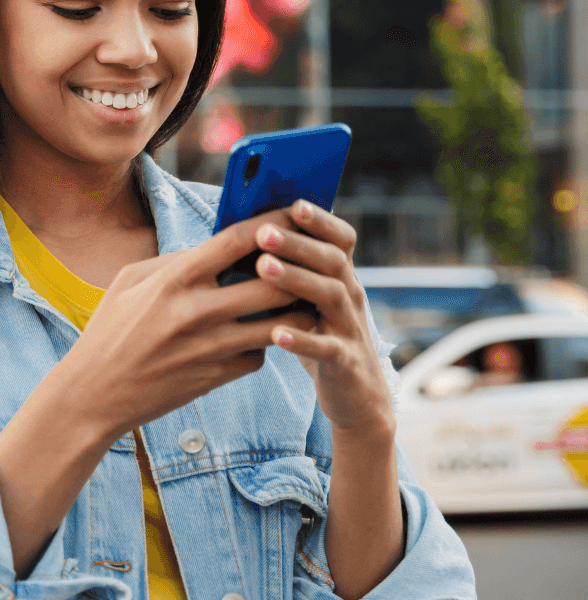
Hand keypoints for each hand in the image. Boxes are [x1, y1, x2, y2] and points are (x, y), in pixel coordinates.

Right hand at [55, 209, 317, 442]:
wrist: (94, 395)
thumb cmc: (109, 331)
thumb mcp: (129, 282)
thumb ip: (175, 261)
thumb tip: (217, 248)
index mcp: (173, 280)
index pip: (236, 241)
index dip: (273, 223)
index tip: (293, 215)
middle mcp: (196, 312)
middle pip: (274, 284)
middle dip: (298, 271)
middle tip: (309, 263)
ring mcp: (210, 348)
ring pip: (280, 325)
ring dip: (295, 310)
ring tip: (301, 299)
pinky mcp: (217, 377)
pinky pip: (259, 355)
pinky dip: (263, 344)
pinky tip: (258, 337)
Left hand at [253, 200, 394, 436]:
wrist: (357, 396)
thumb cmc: (318, 335)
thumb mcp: (308, 300)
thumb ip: (289, 270)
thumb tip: (244, 234)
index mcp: (339, 276)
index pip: (340, 239)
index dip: (321, 220)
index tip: (294, 203)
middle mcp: (350, 295)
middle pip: (332, 260)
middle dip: (298, 244)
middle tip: (263, 232)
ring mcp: (350, 328)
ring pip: (331, 296)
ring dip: (297, 280)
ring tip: (263, 269)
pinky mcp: (345, 362)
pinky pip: (327, 348)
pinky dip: (303, 340)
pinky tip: (276, 333)